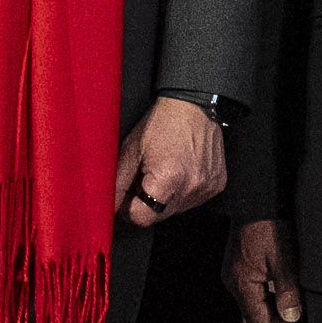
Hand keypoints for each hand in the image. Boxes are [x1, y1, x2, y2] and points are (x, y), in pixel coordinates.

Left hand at [120, 94, 229, 223]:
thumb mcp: (131, 150)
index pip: (142, 217)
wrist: (194, 105)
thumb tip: (105, 205)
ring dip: (165, 198)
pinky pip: (193, 200)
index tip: (127, 196)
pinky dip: (183, 190)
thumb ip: (117, 182)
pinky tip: (180, 170)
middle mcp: (191, 187)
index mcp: (168, 179)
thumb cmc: (163, 122)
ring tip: (164, 170)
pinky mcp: (216, 185)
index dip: (129, 209)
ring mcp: (206, 187)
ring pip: (175, 210)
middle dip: (146, 202)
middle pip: (158, 216)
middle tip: (145, 177)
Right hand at [227, 216, 307, 322]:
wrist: (258, 197)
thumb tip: (292, 318)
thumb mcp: (284, 258)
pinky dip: (274, 299)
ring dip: (279, 313)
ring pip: (257, 305)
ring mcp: (236, 274)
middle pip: (257, 317)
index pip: (260, 322)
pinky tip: (290, 298)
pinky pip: (256, 292)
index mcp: (241, 282)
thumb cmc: (270, 224)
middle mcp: (234, 282)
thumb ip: (288, 290)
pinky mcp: (242, 267)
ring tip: (302, 316)